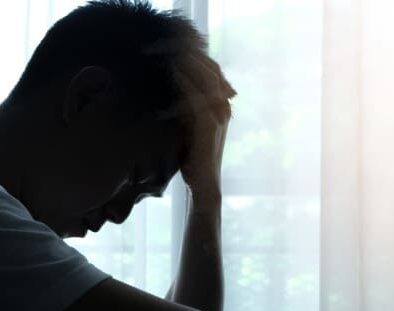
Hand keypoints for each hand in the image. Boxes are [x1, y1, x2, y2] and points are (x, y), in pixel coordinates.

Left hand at [169, 55, 235, 202]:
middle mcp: (224, 106)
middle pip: (209, 70)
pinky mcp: (208, 124)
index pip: (211, 71)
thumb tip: (169, 91)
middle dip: (190, 54)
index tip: (175, 44)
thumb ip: (187, 108)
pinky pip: (196, 95)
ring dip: (187, 62)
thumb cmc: (194, 159)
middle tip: (169, 41)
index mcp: (222, 105)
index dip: (196, 56)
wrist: (204, 185)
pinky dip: (184, 81)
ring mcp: (219, 114)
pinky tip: (172, 71)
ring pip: (204, 78)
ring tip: (169, 49)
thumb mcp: (191, 127)